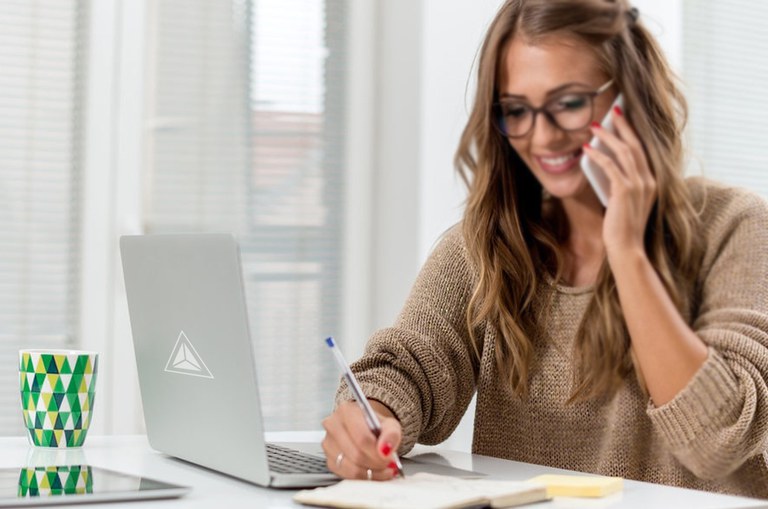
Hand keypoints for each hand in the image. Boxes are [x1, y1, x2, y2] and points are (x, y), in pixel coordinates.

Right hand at [321, 400, 401, 479]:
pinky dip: (362, 477)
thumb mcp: (390, 424)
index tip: (389, 457)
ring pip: (351, 467)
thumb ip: (391, 434)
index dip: (377, 452)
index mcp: (346, 411)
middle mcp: (333, 425)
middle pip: (356, 454)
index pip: (362, 437)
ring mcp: (328, 444)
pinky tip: (372, 471)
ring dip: (370, 472)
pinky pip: (346, 475)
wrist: (366, 429)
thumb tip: (385, 449)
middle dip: (376, 463)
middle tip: (387, 464)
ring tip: (382, 468)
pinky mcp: (329, 460)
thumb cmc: (375, 425)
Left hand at [583, 106, 656, 260]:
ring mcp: (638, 185)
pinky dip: (597, 156)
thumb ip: (621, 182)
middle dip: (623, 126)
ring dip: (608, 137)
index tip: (624, 118)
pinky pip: (610, 167)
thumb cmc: (623, 227)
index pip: (643, 150)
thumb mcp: (625, 200)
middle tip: (613, 110)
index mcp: (652, 181)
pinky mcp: (624, 192)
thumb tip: (603, 162)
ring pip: (624, 152)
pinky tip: (586, 149)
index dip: (633, 132)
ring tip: (594, 126)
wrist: (627, 248)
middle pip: (636, 145)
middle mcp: (649, 180)